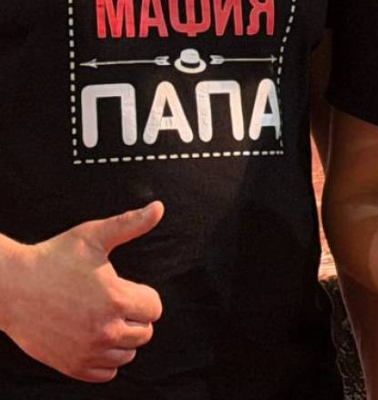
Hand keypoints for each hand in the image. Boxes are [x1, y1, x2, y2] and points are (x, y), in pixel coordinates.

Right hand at [0, 202, 164, 381]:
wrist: (10, 288)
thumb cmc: (52, 257)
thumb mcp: (92, 236)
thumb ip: (130, 224)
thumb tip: (159, 207)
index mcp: (116, 298)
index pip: (155, 308)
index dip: (143, 296)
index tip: (123, 288)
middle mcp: (105, 330)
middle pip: (144, 333)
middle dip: (135, 317)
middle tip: (111, 303)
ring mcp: (87, 351)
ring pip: (127, 354)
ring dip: (121, 339)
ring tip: (101, 319)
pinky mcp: (71, 366)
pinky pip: (107, 373)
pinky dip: (105, 359)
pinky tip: (94, 339)